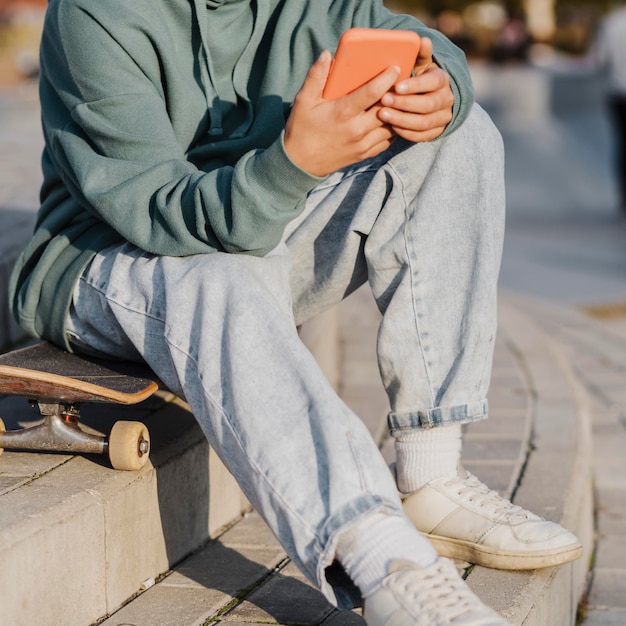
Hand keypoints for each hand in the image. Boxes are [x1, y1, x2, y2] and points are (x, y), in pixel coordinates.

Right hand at [284, 51, 397, 176]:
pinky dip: (391, 129)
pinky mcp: (364, 155)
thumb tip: (327, 54)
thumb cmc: (301, 130)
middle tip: (399, 83)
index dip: (387, 78)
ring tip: (396, 101)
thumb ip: (316, 76)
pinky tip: (389, 119)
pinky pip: (387, 141)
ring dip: (396, 113)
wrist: (300, 164)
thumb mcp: (303, 101)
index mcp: (343, 113)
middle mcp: (356, 130)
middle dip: (396, 94)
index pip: (373, 93)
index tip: (395, 68)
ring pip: (391, 126)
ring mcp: (362, 145)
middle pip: (388, 109)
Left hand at [377, 38, 453, 142]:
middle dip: (405, 103)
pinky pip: (423, 136)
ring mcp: (443, 117)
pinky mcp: (437, 132)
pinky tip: (392, 127)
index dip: (415, 85)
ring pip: (425, 122)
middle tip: (384, 101)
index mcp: (443, 79)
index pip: (433, 82)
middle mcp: (447, 99)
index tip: (396, 86)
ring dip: (403, 119)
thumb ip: (420, 54)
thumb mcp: (420, 65)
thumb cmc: (419, 78)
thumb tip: (422, 40)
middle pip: (428, 104)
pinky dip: (407, 133)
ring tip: (383, 115)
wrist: (430, 98)